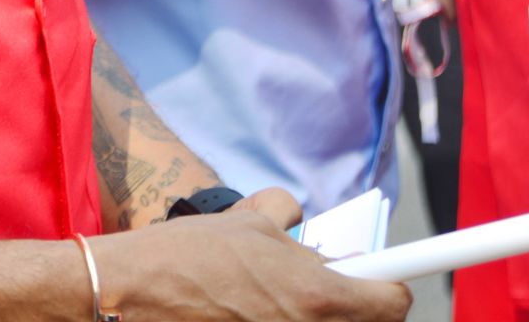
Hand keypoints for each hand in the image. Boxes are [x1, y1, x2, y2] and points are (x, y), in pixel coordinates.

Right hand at [93, 191, 409, 321]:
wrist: (135, 291)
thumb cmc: (191, 254)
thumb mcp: (249, 222)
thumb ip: (287, 217)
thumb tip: (297, 217)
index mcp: (319, 295)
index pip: (393, 303)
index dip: (389, 287)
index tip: (378, 279)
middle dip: (345, 304)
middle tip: (312, 287)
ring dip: (308, 315)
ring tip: (267, 299)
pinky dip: (275, 320)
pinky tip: (244, 311)